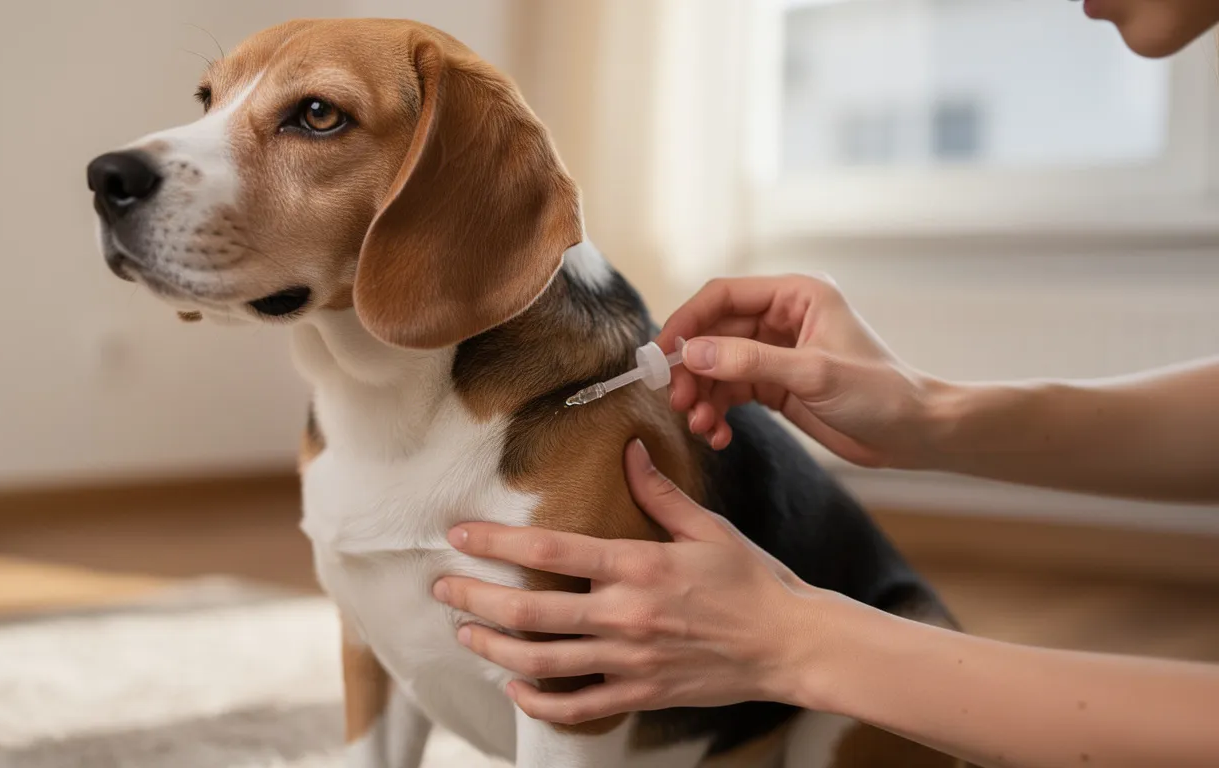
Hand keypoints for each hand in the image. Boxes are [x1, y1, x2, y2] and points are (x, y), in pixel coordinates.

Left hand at [432, 440, 838, 724]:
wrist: (791, 645)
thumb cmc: (752, 581)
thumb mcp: (707, 528)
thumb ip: (660, 492)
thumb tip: (630, 449)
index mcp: (640, 566)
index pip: (553, 551)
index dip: (497, 541)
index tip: (458, 533)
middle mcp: (627, 615)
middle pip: (532, 611)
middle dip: (476, 597)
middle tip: (441, 586)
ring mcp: (631, 661)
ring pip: (543, 662)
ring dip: (494, 647)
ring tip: (464, 630)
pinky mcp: (641, 694)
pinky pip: (578, 707)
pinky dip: (539, 704)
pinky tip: (515, 689)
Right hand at [656, 275, 937, 467]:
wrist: (915, 434)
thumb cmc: (880, 393)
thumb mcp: (813, 373)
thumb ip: (750, 361)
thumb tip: (693, 353)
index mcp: (795, 296)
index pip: (724, 296)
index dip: (687, 322)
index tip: (662, 354)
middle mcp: (781, 318)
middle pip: (713, 334)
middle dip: (692, 368)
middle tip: (679, 401)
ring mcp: (775, 352)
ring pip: (717, 366)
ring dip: (702, 396)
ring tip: (701, 426)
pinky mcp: (775, 384)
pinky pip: (730, 392)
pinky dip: (717, 413)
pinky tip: (719, 435)